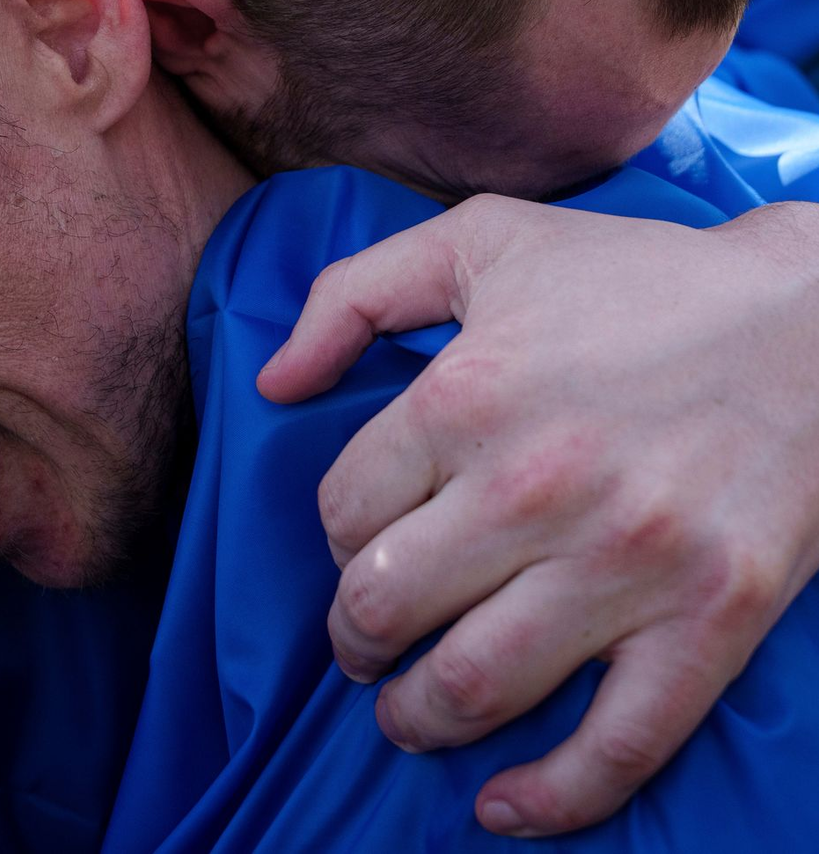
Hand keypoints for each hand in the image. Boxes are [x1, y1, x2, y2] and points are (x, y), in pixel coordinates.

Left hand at [258, 195, 818, 836]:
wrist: (809, 321)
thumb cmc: (633, 278)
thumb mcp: (479, 241)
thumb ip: (352, 295)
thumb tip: (274, 383)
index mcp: (467, 395)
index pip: (345, 508)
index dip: (337, 533)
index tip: (361, 537)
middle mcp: (535, 486)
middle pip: (385, 603)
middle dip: (353, 635)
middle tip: (361, 637)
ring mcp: (627, 564)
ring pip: (472, 685)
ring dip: (414, 717)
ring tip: (404, 711)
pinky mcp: (710, 621)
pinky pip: (617, 746)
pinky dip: (549, 798)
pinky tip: (500, 806)